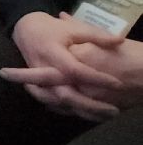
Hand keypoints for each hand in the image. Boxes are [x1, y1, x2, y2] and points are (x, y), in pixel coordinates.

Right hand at [1, 12, 129, 119]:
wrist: (24, 30)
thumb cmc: (51, 28)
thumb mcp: (73, 28)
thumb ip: (96, 35)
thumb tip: (119, 40)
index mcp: (52, 53)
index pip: (75, 70)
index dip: (95, 78)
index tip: (117, 83)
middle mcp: (43, 70)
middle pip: (64, 94)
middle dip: (88, 105)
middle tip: (113, 111)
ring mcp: (38, 80)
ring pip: (58, 103)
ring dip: (81, 112)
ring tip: (104, 116)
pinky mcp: (39, 86)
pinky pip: (53, 104)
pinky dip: (69, 110)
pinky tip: (86, 114)